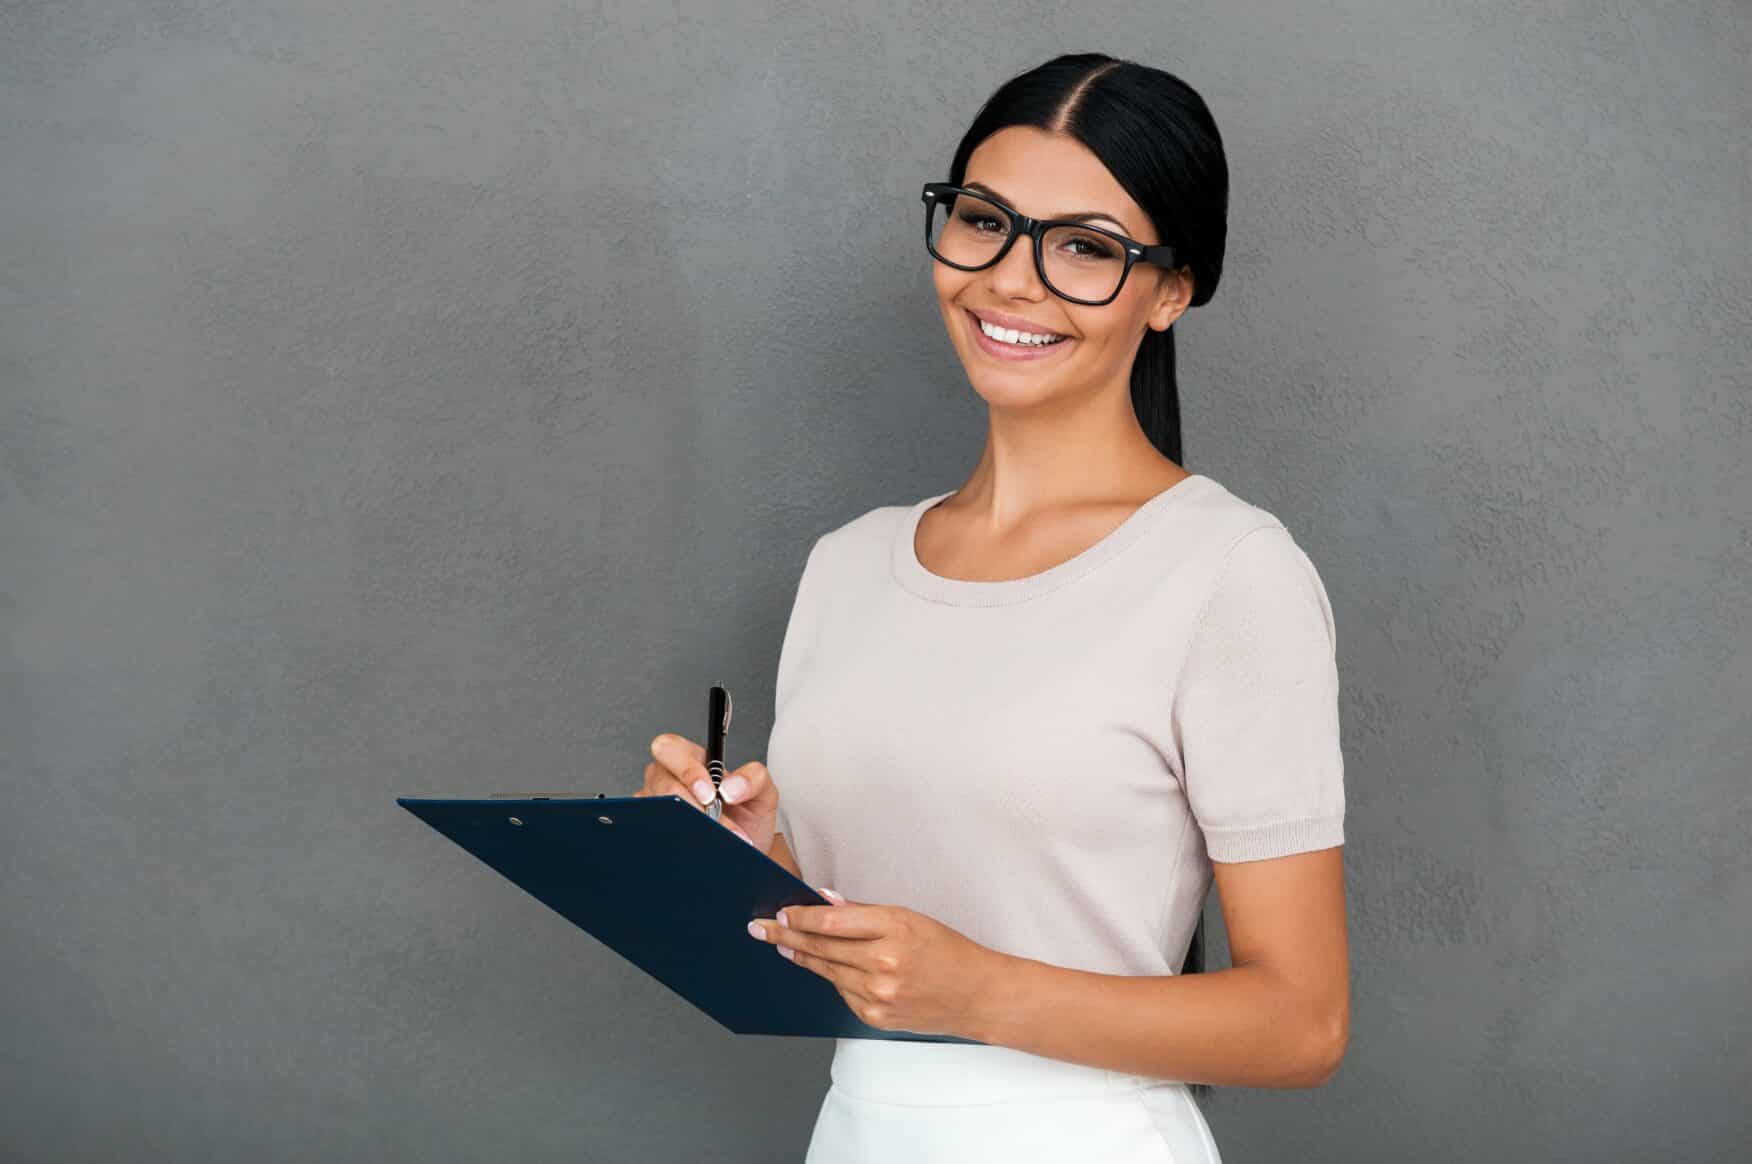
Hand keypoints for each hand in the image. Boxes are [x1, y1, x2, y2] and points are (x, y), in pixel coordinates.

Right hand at [636, 733, 780, 852]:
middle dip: (688, 802)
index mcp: (693, 759)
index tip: (710, 795)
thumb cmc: (747, 820)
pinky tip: (696, 847)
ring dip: (688, 826)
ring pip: (656, 808)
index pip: (672, 748)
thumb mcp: (763, 794)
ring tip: (716, 840)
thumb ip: (754, 779)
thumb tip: (730, 786)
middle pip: (661, 781)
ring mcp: (655, 805)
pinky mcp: (651, 831)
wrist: (745, 856)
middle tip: (711, 820)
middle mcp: (668, 778)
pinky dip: (676, 841)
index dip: (687, 770)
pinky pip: (652, 832)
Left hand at [747, 890, 1003, 1039]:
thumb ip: (864, 913)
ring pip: (826, 971)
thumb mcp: (910, 917)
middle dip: (786, 936)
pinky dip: (831, 977)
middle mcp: (884, 963)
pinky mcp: (875, 1016)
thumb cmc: (946, 951)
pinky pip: (842, 992)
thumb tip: (824, 902)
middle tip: (760, 927)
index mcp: (894, 929)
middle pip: (821, 948)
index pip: (832, 922)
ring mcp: (878, 994)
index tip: (781, 911)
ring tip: (781, 944)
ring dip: (801, 957)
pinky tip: (821, 966)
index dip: (800, 917)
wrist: (976, 995)